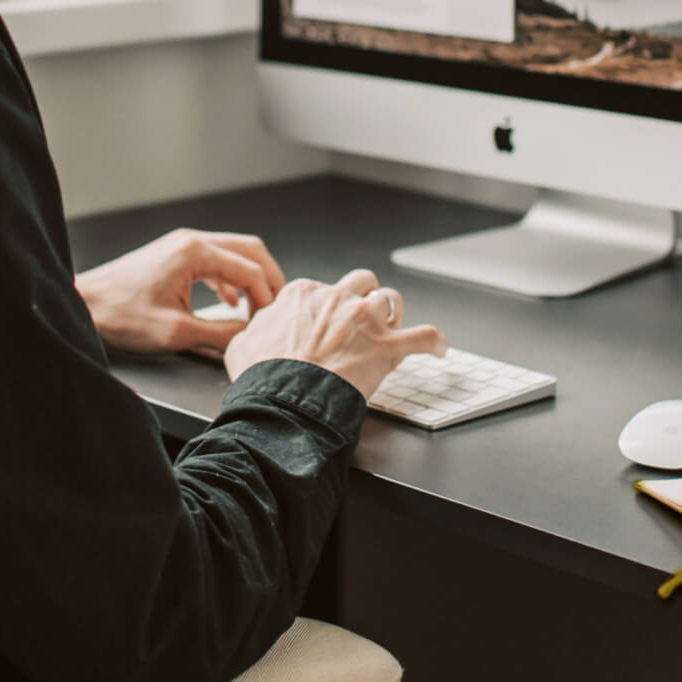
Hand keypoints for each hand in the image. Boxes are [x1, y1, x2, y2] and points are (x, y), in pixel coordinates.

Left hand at [74, 228, 286, 358]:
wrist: (84, 305)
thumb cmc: (121, 315)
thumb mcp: (177, 332)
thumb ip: (220, 333)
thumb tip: (249, 336)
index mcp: (195, 252)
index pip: (251, 269)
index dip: (267, 298)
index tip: (269, 324)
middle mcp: (191, 241)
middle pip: (250, 250)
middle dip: (268, 279)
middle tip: (277, 308)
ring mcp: (182, 245)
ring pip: (234, 253)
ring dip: (250, 278)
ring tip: (257, 308)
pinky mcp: (174, 256)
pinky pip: (215, 260)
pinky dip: (230, 279)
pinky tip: (230, 302)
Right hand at [223, 269, 446, 397]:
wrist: (283, 400)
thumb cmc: (262, 376)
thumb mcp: (243, 345)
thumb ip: (256, 330)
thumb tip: (256, 331)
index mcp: (304, 295)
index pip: (321, 288)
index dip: (326, 306)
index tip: (326, 322)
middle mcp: (338, 299)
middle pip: (361, 282)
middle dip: (363, 296)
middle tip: (362, 317)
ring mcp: (365, 320)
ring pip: (392, 300)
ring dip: (393, 313)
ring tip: (394, 326)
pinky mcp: (388, 347)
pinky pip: (425, 337)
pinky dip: (434, 342)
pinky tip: (439, 348)